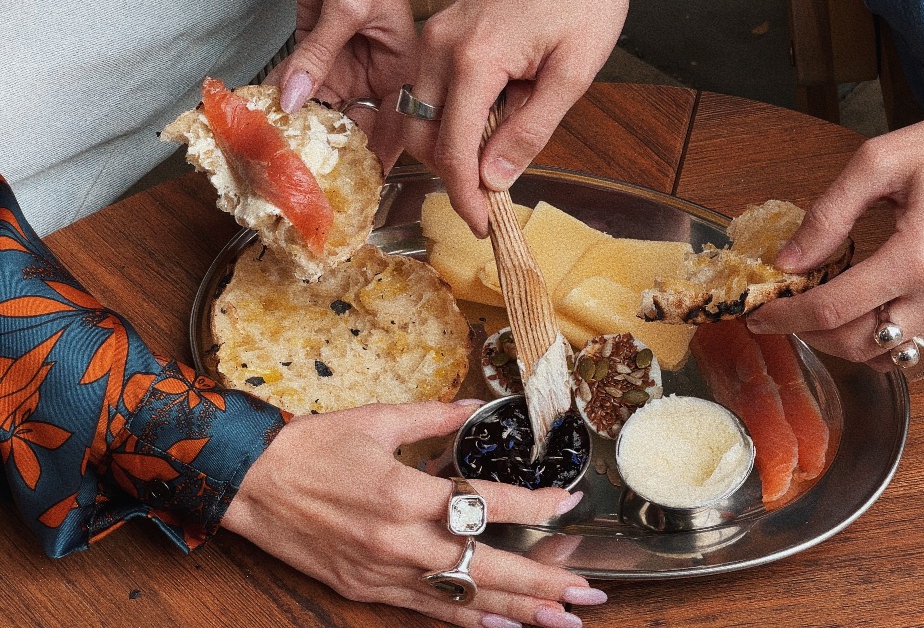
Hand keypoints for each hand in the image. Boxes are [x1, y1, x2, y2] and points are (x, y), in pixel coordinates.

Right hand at [221, 401, 604, 627]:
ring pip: (464, 599)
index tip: (568, 503)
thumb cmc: (311, 447)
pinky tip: (505, 626)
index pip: (487, 504)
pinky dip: (471, 620)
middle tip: (589, 591)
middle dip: (544, 582)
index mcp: (406, 492)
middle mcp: (400, 541)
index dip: (534, 505)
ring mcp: (384, 573)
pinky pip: (430, 611)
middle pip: (487, 568)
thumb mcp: (377, 419)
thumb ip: (436, 415)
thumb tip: (478, 405)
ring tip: (564, 619)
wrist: (247, 482)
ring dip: (519, 611)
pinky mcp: (368, 590)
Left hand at [267, 0, 417, 169]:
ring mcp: (342, 64)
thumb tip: (296, 97)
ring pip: (318, 103)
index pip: (392, 125)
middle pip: (351, 120)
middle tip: (303, 167)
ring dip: (296, 119)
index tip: (354, 183)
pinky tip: (262, 108)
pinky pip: (297, 79)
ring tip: (275, 142)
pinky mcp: (315, 51)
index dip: (375, 155)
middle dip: (327, 143)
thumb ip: (318, 55)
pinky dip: (278, 91)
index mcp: (402, 72)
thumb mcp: (348, 10)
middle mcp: (373, 75)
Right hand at [398, 0, 635, 235]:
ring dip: (449, 145)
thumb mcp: (574, 72)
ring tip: (494, 160)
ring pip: (420, 112)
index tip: (484, 224)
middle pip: (423, 135)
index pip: (454, 150)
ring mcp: (438, 34)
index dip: (466, 197)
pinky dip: (451, 116)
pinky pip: (431, 87)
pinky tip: (488, 124)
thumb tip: (497, 178)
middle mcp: (443, 45)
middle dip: (452, 174)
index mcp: (474, 58)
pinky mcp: (445, 29)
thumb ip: (531, 130)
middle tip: (490, 202)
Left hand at [746, 112, 923, 370]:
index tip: (759, 315)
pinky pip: (918, 349)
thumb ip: (827, 214)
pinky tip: (868, 310)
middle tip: (786, 313)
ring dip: (846, 343)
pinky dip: (884, 340)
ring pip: (887, 358)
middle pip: (856, 345)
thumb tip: (788, 262)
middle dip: (810, 335)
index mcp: (918, 257)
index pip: (833, 310)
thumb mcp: (881, 161)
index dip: (787, 317)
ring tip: (822, 313)